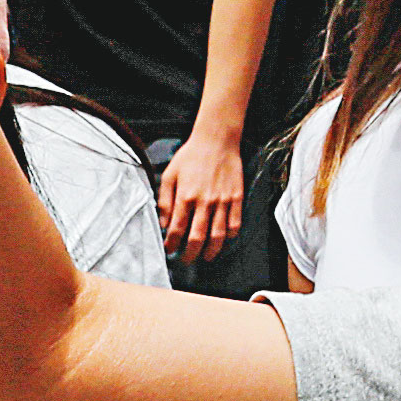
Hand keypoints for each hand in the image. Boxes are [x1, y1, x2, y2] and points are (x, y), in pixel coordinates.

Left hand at [160, 129, 246, 263]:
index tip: (169, 249)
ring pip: (218, 235)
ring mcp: (223, 201)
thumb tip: (163, 224)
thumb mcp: (169, 175)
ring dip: (211, 251)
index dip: (172, 244)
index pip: (177, 230)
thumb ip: (165, 201)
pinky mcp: (236, 197)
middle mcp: (205, 202)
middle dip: (190, 254)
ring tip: (206, 257)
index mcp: (185, 197)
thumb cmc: (190, 156)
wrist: (216, 140)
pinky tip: (223, 238)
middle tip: (186, 260)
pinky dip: (229, 235)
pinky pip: (235, 223)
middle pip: (197, 238)